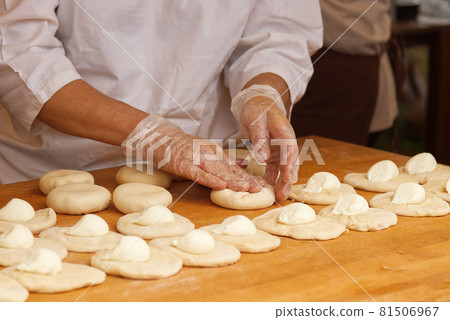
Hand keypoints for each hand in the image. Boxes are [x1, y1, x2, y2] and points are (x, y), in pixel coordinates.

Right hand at [121, 114, 265, 191]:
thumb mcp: (208, 150)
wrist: (160, 137)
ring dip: (232, 181)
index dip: (249, 177)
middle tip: (261, 189)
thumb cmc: (183, 146)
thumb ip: (226, 159)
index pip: (235, 168)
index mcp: (216, 154)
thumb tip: (246, 163)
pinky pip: (198, 174)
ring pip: (217, 172)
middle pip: (230, 171)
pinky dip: (209, 179)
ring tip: (247, 188)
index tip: (262, 185)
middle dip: (246, 180)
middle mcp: (209, 156)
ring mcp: (196, 160)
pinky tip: (220, 185)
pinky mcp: (184, 165)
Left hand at [231, 86, 298, 200]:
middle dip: (287, 181)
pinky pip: (273, 167)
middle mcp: (285, 142)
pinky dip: (271, 177)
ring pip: (282, 168)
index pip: (290, 152)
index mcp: (284, 132)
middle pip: (289, 164)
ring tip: (277, 197)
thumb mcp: (255, 119)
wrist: (256, 101)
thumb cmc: (256, 107)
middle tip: (282, 196)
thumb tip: (264, 158)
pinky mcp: (272, 153)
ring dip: (280, 182)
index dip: (290, 167)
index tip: (288, 180)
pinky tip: (267, 188)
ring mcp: (279, 149)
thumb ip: (260, 138)